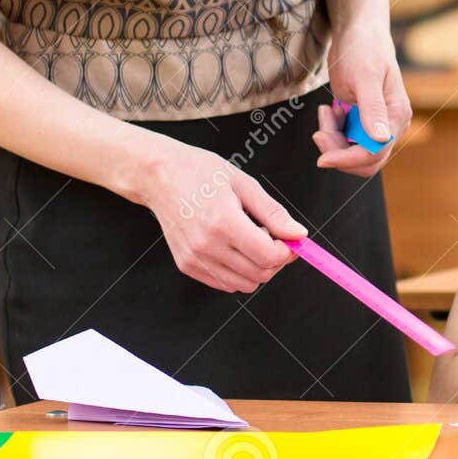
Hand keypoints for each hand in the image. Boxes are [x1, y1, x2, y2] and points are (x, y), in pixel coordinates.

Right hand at [136, 139, 305, 292]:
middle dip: (276, 260)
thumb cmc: (201, 173)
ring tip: (251, 241)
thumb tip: (299, 234)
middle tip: (274, 238)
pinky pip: (224, 283)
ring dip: (257, 268)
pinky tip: (235, 248)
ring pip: (243, 285)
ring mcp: (194, 259)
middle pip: (259, 274)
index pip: (269, 256)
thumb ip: (273, 213)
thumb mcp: (244, 184)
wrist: (158, 177)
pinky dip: (238, 273)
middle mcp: (206, 246)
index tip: (289, 238)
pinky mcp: (186, 265)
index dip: (287, 251)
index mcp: (223, 222)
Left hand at [317, 21, 412, 177]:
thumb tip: (382, 139)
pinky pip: (347, 139)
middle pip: (365, 159)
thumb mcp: (364, 78)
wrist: (357, 31)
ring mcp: (378, 123)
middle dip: (339, 151)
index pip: (374, 152)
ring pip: (353, 151)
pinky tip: (330, 110)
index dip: (348, 159)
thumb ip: (373, 110)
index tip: (322, 158)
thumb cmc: (363, 49)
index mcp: (396, 116)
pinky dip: (334, 130)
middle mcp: (391, 124)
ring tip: (326, 111)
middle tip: (319, 131)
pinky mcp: (364, 120)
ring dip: (334, 138)